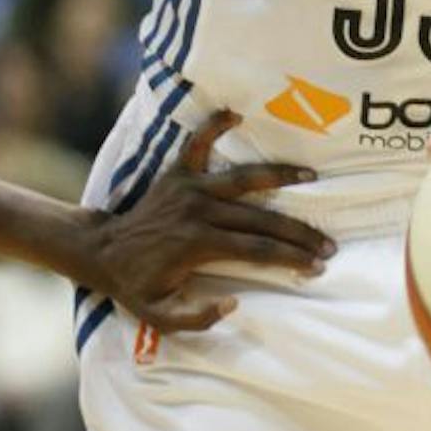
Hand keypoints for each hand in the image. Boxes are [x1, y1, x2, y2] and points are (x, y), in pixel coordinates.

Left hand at [87, 109, 334, 330]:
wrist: (102, 252)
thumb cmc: (137, 286)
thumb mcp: (160, 317)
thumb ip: (197, 318)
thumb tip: (234, 304)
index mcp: (198, 244)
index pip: (257, 251)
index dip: (290, 259)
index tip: (317, 266)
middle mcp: (198, 210)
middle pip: (260, 220)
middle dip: (298, 232)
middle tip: (328, 242)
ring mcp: (189, 187)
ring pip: (243, 179)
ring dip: (279, 175)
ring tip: (310, 174)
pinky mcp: (177, 173)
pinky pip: (197, 144)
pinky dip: (214, 126)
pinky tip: (235, 113)